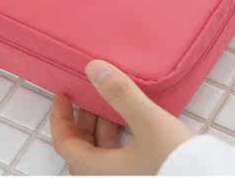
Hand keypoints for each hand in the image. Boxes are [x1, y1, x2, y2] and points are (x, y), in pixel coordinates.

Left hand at [50, 60, 192, 174]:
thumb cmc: (174, 160)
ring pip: (102, 153)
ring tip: (112, 101)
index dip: (60, 117)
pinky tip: (133, 120)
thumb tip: (93, 67)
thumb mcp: (148, 122)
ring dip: (102, 126)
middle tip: (88, 93)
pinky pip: (119, 156)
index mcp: (98, 170)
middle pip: (82, 149)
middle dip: (83, 118)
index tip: (63, 94)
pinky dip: (119, 136)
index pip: (65, 144)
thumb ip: (121, 94)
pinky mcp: (141, 175)